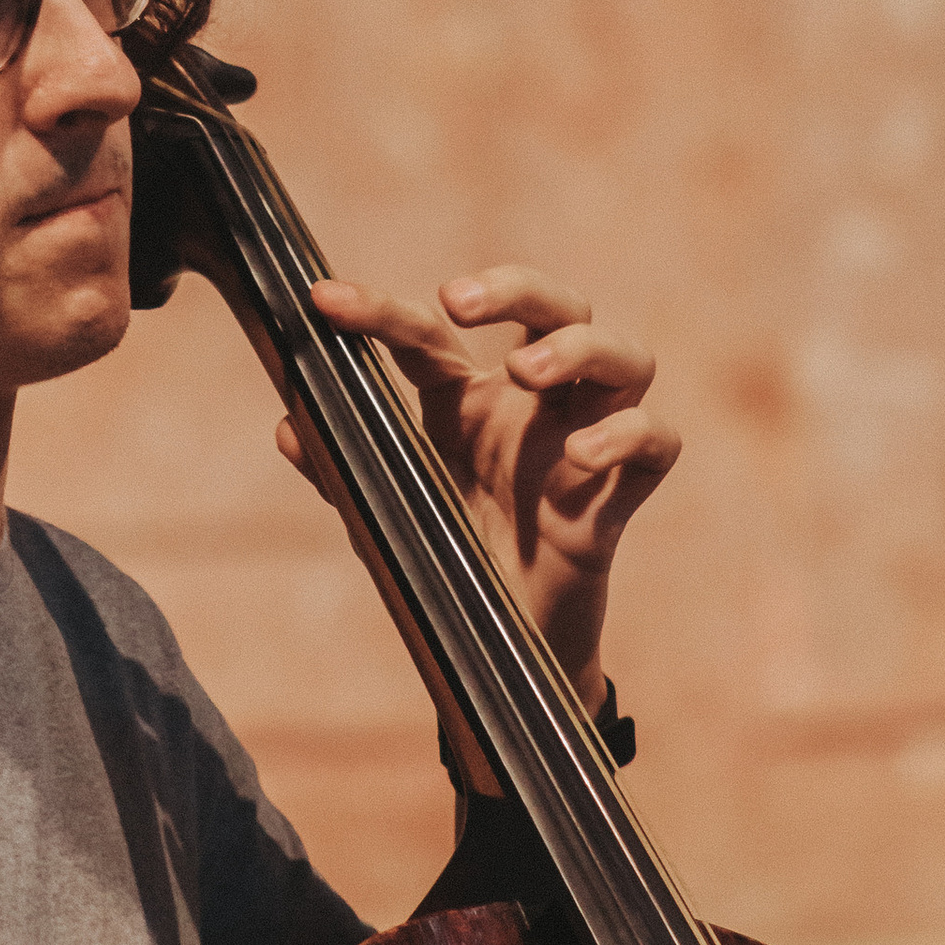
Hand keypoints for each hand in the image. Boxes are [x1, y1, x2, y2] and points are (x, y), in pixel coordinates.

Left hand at [282, 264, 679, 705]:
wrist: (494, 658)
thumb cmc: (442, 568)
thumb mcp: (380, 516)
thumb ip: (337, 469)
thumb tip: (287, 426)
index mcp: (468, 400)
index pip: (432, 335)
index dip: (378, 311)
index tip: (325, 301)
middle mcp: (534, 407)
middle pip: (558, 305)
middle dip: (516, 286)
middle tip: (458, 301)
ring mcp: (584, 442)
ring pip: (626, 357)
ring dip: (580, 347)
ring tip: (527, 370)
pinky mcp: (618, 497)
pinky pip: (657, 442)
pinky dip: (628, 435)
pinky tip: (580, 458)